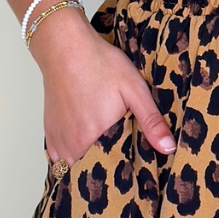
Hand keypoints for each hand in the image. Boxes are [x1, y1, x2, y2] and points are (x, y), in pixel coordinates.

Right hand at [27, 5, 176, 162]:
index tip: (133, 167)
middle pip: (91, 170)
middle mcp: (72, 144)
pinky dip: (69, 154)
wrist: (65, 46)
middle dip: (105, 169)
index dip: (124, 171)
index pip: (111, 170)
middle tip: (119, 158)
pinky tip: (82, 144)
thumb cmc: (100, 64)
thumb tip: (169, 148)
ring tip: (102, 152)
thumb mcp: (134, 89)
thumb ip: (151, 121)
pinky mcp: (49, 131)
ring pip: (72, 165)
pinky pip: (57, 156)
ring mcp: (58, 139)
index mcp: (94, 138)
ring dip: (86, 162)